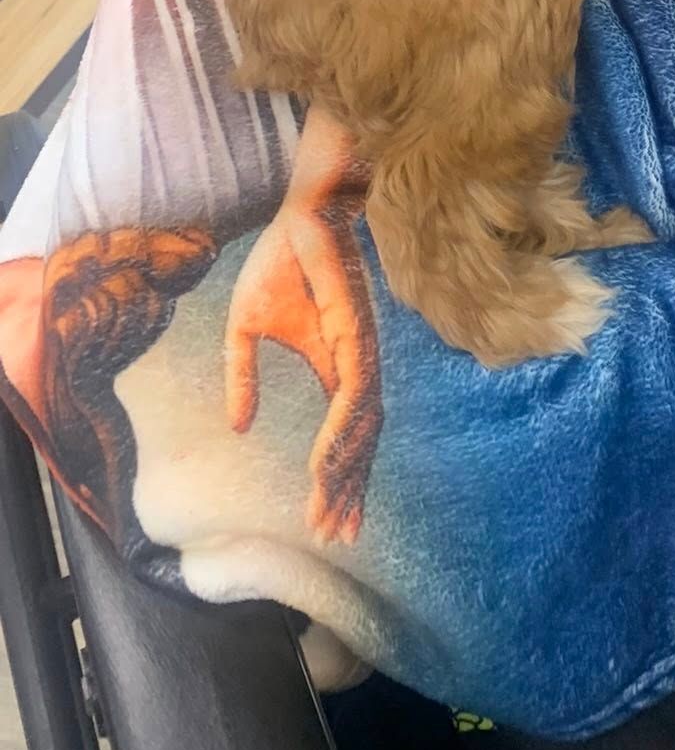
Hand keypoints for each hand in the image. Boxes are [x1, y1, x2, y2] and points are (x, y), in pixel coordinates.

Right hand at [224, 120, 380, 545]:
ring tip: (330, 513)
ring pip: (362, 426)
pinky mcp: (359, 333)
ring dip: (346, 472)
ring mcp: (362, 351)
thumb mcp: (245, 331)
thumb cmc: (280, 262)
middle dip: (348, 490)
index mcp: (336, 366)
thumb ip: (242, 378)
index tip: (326, 522)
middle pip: (361, 441)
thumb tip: (237, 427)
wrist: (300, 212)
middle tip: (337, 537)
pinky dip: (344, 432)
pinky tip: (330, 463)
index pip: (344, 435)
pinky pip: (355, 393)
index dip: (338, 479)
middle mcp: (357, 366)